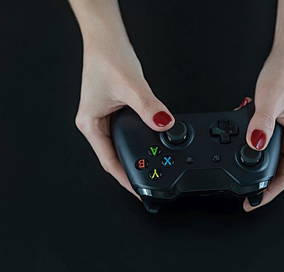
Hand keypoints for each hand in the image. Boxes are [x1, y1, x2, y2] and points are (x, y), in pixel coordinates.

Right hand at [75, 42, 174, 198]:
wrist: (106, 38)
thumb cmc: (107, 58)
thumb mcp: (131, 86)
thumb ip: (149, 107)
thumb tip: (164, 124)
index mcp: (90, 124)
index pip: (108, 161)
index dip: (124, 179)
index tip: (138, 192)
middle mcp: (95, 123)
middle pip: (113, 156)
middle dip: (130, 172)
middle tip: (148, 183)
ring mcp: (104, 117)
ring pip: (120, 145)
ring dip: (134, 157)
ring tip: (149, 169)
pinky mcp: (114, 110)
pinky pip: (126, 132)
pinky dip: (138, 141)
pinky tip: (148, 144)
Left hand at [242, 57, 283, 211]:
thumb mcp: (271, 101)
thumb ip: (261, 124)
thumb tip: (255, 146)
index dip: (270, 192)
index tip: (254, 202)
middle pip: (279, 171)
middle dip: (261, 183)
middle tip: (243, 192)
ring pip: (272, 159)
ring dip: (257, 167)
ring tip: (240, 174)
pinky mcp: (280, 125)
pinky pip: (267, 145)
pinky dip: (255, 150)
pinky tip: (243, 149)